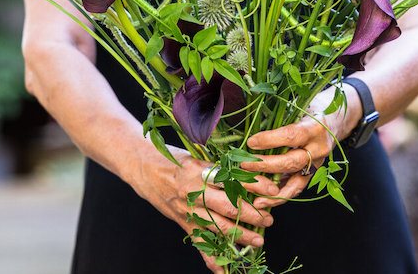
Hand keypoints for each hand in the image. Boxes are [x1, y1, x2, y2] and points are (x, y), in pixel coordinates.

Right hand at [128, 145, 279, 272]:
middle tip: (269, 219)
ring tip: (258, 239)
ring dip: (240, 235)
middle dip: (252, 214)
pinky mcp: (184, 222)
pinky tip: (224, 271)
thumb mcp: (199, 156)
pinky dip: (212, 259)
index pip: (233, 179)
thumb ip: (221, 166)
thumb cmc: (175, 159)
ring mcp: (188, 210)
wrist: (144, 170)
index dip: (256, 184)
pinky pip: (200, 243)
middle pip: (228, 206)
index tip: (273, 188)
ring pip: (218, 227)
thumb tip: (252, 170)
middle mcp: (194, 192)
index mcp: (200, 171)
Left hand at [242, 85, 360, 209]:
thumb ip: (283, 117)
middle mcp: (319, 149)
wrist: (337, 120)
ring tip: (253, 196)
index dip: (270, 140)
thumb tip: (253, 128)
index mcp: (315, 128)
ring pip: (296, 184)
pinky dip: (280, 197)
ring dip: (272, 192)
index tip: (251, 142)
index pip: (291, 136)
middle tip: (244, 165)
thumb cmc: (314, 110)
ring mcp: (317, 165)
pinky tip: (263, 201)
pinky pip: (296, 189)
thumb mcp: (301, 106)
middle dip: (266, 166)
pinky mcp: (312, 174)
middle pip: (292, 162)